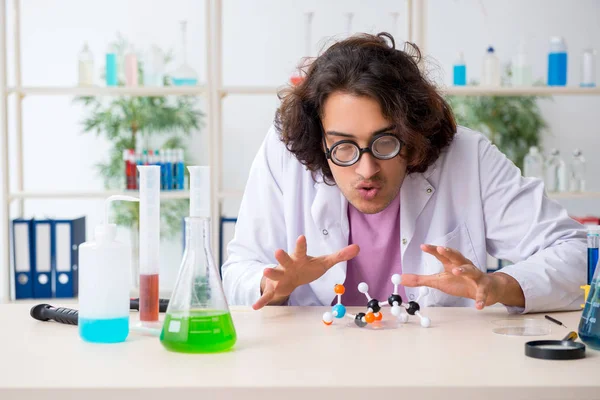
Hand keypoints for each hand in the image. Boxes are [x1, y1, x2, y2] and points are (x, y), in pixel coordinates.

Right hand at [252, 235, 359, 309]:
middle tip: (278, 251)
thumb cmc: (307, 267)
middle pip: (285, 260)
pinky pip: (268, 295)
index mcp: (299, 258)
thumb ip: (339, 256)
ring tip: (264, 271)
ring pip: (274, 275)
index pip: (301, 250)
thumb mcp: (324, 262)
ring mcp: (280, 277)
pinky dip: (261, 300)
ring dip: (270, 273)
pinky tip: (255, 307)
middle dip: (282, 256)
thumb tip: (358, 247)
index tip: (302, 237)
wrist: (290, 277)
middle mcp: (288, 265)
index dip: (301, 244)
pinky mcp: (275, 288)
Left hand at [401, 245, 522, 309]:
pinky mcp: (484, 287)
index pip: (442, 254)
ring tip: (456, 270)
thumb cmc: (459, 282)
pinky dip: (480, 299)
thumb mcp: (439, 281)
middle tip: (441, 248)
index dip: (433, 249)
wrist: (486, 288)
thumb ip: (421, 280)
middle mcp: (464, 266)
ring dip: (464, 270)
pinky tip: (478, 306)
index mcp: (452, 264)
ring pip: (471, 270)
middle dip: (449, 252)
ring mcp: (476, 276)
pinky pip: (482, 293)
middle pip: (457, 257)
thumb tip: (401, 279)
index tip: (423, 246)